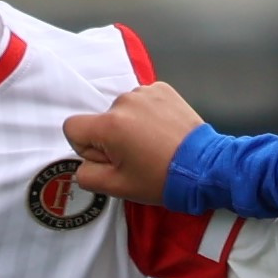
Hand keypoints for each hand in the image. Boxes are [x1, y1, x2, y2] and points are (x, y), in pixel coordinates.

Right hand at [61, 82, 206, 203]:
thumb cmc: (161, 179)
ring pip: (122, 111)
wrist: (205, 167)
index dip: (87, 148)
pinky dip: (148, 115)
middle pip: (101, 120)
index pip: (73, 128)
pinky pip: (142, 102)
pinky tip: (163, 132)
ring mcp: (145, 92)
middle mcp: (124, 101)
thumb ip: (87, 176)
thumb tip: (84, 163)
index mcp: (109, 125)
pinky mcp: (162, 89)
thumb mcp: (118, 187)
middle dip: (113, 139)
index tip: (111, 160)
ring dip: (131, 126)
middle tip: (139, 157)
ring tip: (154, 145)